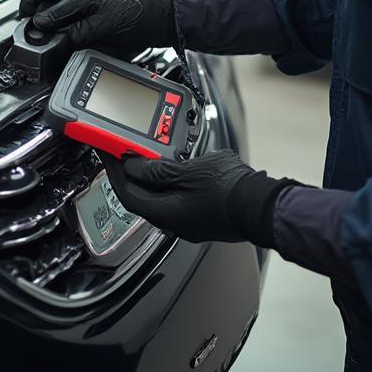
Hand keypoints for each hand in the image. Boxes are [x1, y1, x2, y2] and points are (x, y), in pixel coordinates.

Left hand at [18, 0, 173, 48]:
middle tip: (32, 22)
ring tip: (47, 31)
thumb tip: (38, 13)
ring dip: (48, 24)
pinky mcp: (102, 23)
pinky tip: (68, 41)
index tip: (24, 10)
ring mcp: (94, 3)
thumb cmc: (117, 4)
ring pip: (57, 14)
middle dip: (34, 10)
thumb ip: (66, 0)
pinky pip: (75, 34)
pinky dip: (67, 40)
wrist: (150, 12)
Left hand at [98, 149, 298, 245]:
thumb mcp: (187, 171)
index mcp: (165, 214)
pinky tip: (174, 166)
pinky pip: (176, 197)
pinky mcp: (201, 215)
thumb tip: (134, 165)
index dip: (114, 171)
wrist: (262, 205)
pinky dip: (168, 181)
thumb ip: (157, 170)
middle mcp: (173, 222)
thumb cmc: (229, 191)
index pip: (127, 193)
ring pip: (160, 196)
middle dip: (131, 172)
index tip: (108, 152)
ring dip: (151, 175)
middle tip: (125, 149)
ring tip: (148, 153)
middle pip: (141, 196)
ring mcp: (188, 221)